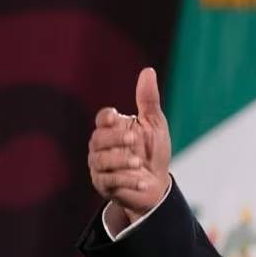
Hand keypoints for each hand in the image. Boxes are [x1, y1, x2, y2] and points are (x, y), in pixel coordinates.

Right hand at [87, 67, 171, 232]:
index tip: (116, 117)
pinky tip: (144, 181)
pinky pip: (110, 181)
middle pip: (98, 138)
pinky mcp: (104, 185)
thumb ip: (148, 100)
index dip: (106, 117)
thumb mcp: (154, 125)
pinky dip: (128, 180)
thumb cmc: (153, 151)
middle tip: (134, 139)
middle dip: (115, 139)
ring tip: (139, 163)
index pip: (102, 119)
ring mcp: (100, 166)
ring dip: (121, 161)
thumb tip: (148, 71)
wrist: (157, 186)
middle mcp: (101, 146)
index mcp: (112, 129)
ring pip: (100, 160)